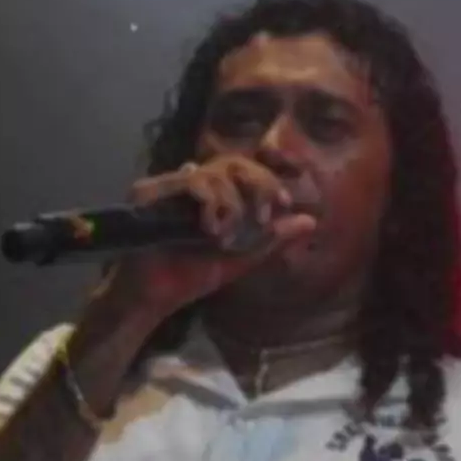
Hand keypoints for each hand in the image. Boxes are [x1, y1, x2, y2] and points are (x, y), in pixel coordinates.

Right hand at [98, 155, 316, 320]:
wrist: (153, 298)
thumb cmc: (189, 277)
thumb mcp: (240, 258)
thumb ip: (271, 239)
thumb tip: (310, 221)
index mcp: (211, 195)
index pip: (245, 171)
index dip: (268, 182)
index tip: (284, 205)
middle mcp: (190, 184)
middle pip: (234, 162)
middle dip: (257, 185)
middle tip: (263, 216)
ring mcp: (169, 185)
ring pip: (215, 171)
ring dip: (230, 204)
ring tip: (224, 237)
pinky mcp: (149, 191)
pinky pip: (190, 180)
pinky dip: (209, 202)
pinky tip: (210, 229)